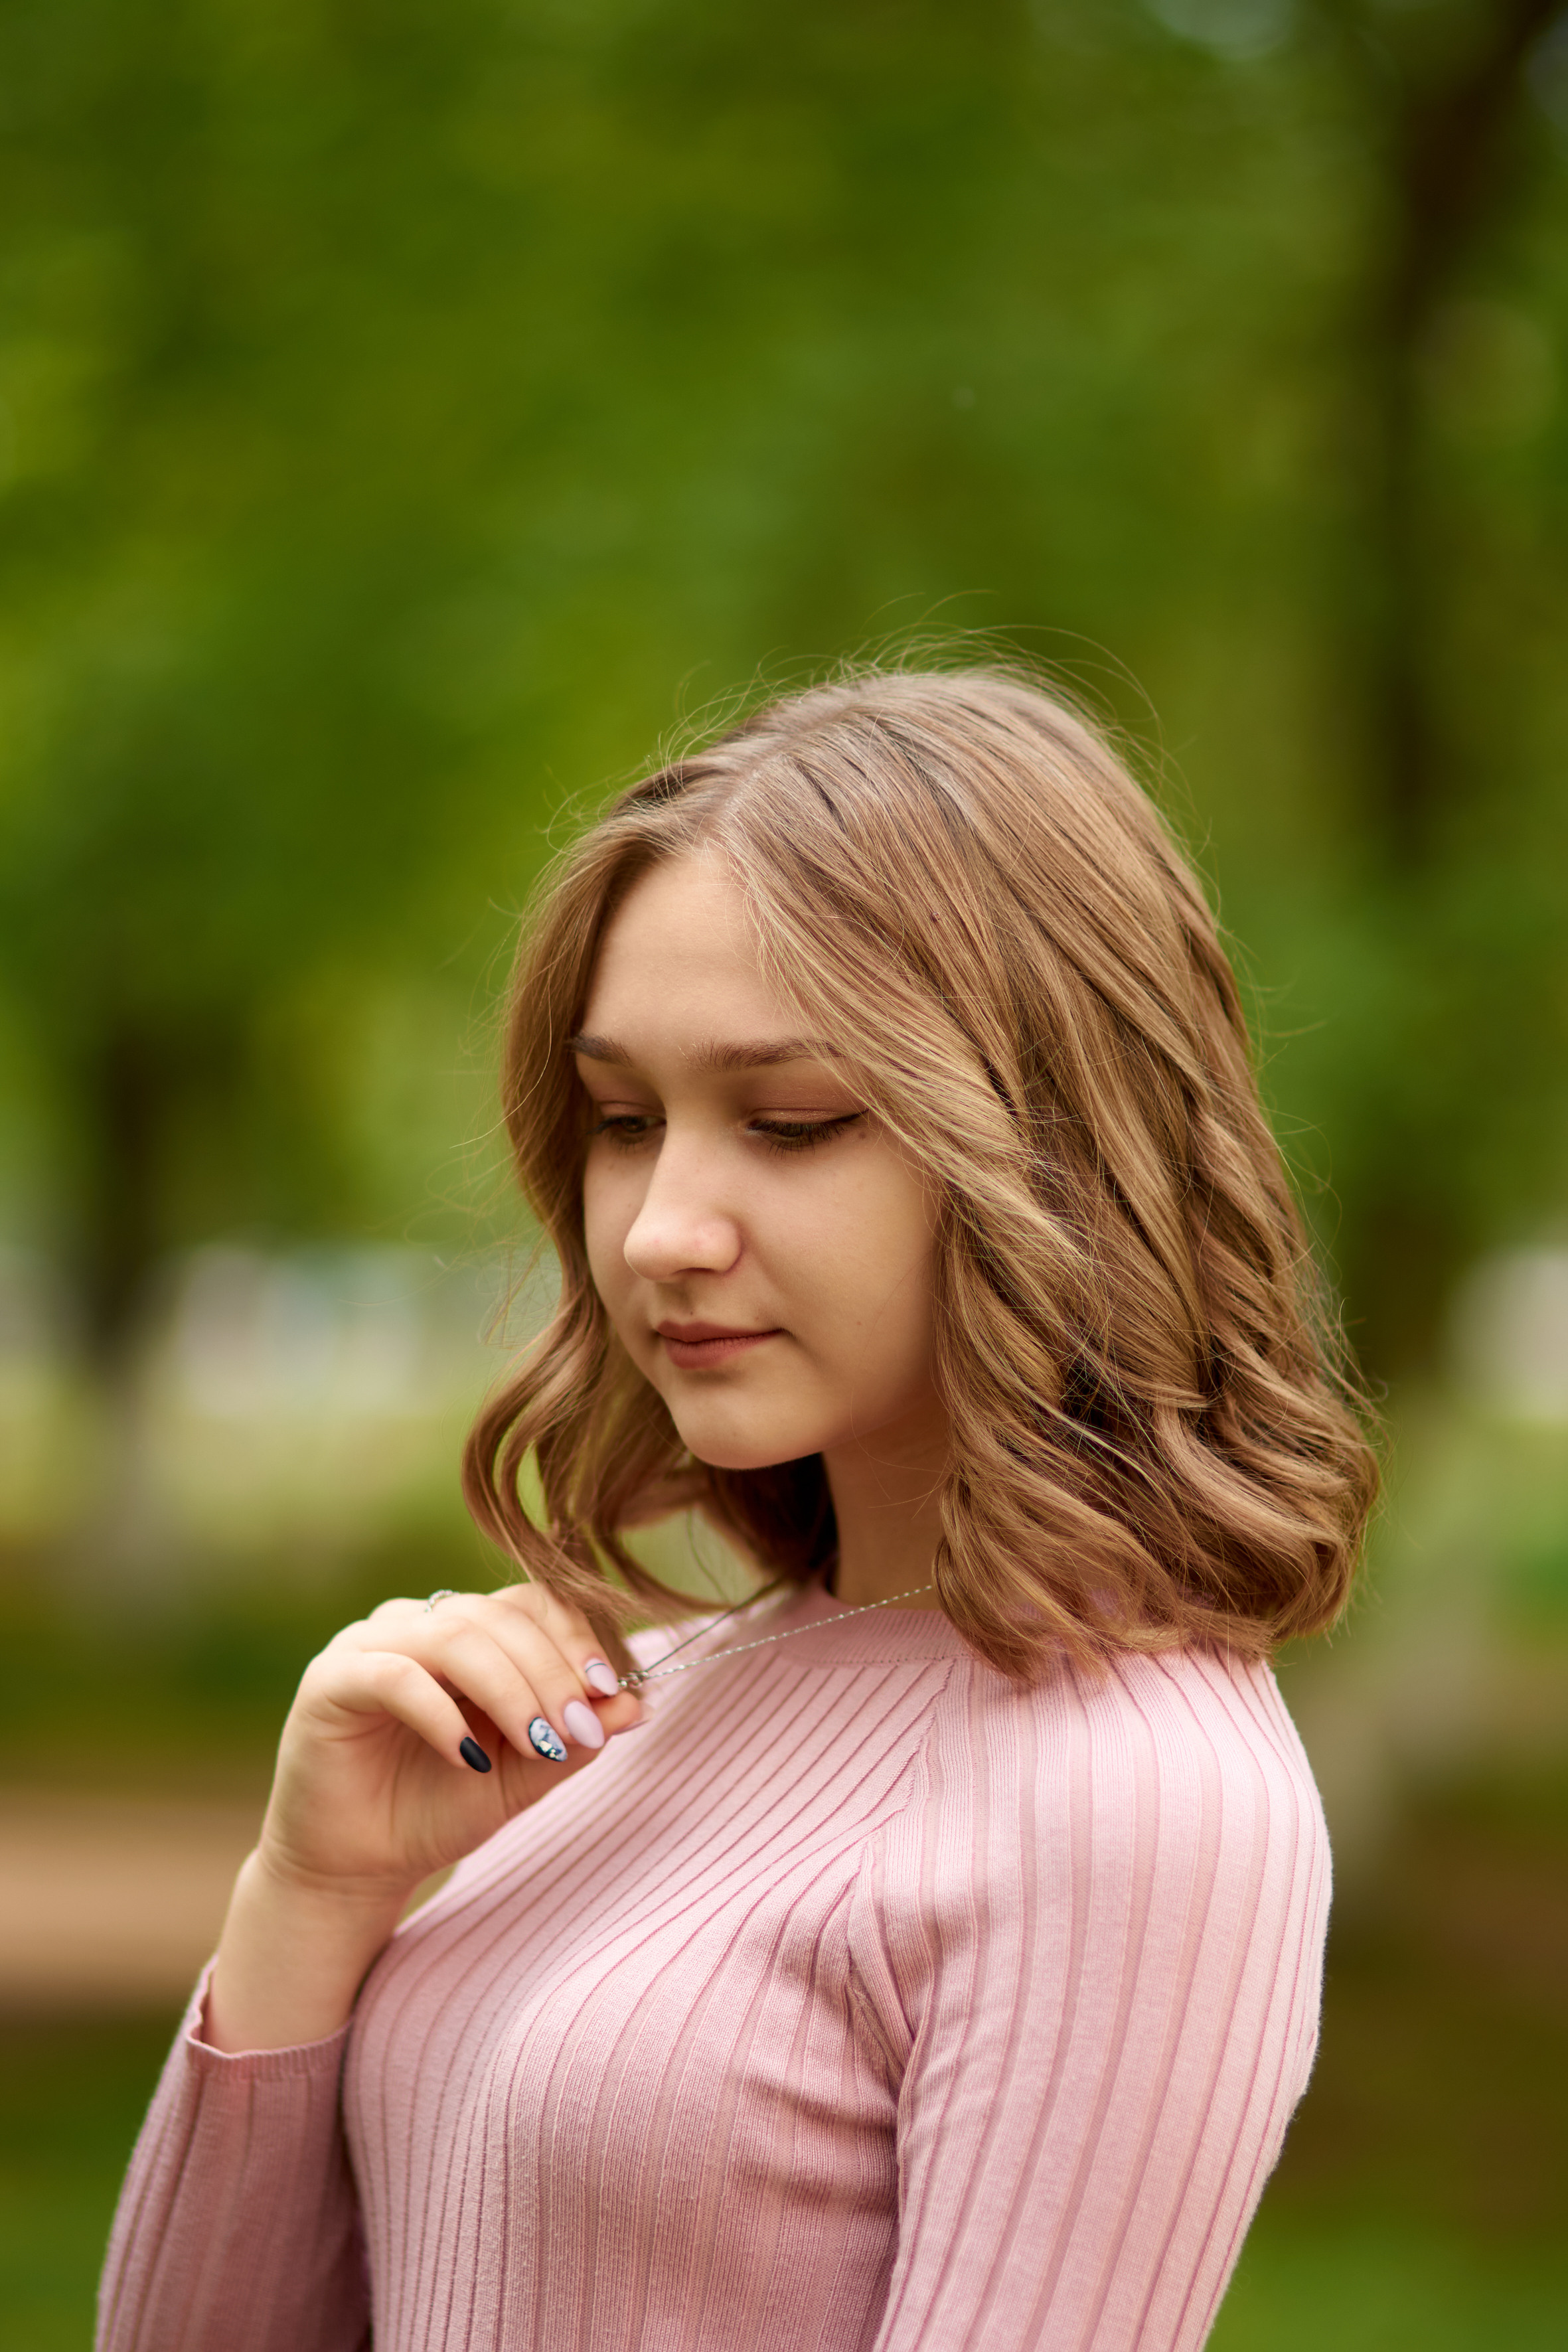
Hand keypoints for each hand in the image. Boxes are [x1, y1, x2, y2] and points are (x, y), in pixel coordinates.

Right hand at [208, 1583, 641, 2050]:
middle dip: (551, 1673)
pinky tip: (469, 1757)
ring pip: (455, 1636)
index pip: (531, 1602)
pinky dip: (442, 1714)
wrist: (356, 1866)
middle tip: (580, 1731)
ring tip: (538, 1746)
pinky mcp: (330, 1681)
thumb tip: (638, 1705)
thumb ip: (575, 1739)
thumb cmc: (438, 1809)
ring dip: (509, 1689)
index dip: (575, 1640)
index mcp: (467, 1631)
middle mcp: (419, 1623)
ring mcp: (369, 1644)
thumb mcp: (522, 1775)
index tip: (609, 1692)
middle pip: (499, 1616)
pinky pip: (396, 1676)